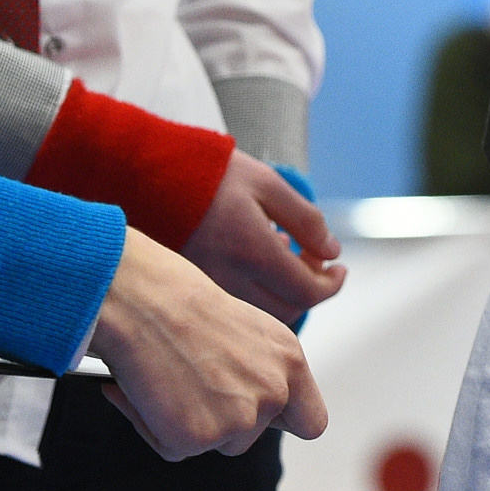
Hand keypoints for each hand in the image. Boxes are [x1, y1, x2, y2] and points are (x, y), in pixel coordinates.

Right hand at [91, 228, 329, 458]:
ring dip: (193, 424)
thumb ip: (261, 370)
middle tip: (194, 390)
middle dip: (226, 424)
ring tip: (168, 381)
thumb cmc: (185, 306)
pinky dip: (156, 429)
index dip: (284, 424)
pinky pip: (175, 449)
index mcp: (290, 362)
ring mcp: (240, 418)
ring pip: (218, 444)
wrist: (147, 301)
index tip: (263, 417)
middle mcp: (274, 392)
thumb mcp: (247, 331)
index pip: (312, 422)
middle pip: (253, 436)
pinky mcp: (200, 436)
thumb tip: (251, 406)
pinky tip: (145, 391)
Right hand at [184, 152, 346, 323]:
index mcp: (251, 251)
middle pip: (287, 311)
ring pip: (262, 315)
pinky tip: (258, 262)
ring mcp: (209, 288)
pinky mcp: (195, 289)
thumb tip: (331, 252)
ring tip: (287, 258)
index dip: (332, 284)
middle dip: (311, 290)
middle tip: (315, 261)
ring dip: (285, 295)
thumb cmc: (210, 175)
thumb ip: (305, 219)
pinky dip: (259, 294)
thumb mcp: (267, 183)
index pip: (307, 292)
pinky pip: (237, 308)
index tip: (340, 268)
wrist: (149, 176)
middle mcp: (229, 278)